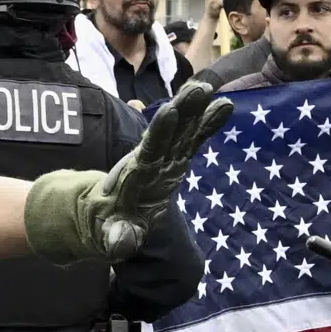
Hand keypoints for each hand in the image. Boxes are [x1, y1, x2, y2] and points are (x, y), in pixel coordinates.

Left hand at [23, 79, 229, 262]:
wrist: (105, 215)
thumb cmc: (106, 228)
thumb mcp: (109, 238)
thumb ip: (117, 239)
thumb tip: (121, 243)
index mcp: (133, 178)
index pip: (147, 152)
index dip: (159, 134)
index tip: (168, 111)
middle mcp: (149, 162)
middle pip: (166, 134)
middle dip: (182, 111)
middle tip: (197, 88)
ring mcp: (163, 159)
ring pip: (181, 131)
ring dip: (194, 110)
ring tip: (208, 87)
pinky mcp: (175, 161)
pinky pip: (193, 140)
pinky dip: (207, 125)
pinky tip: (225, 105)